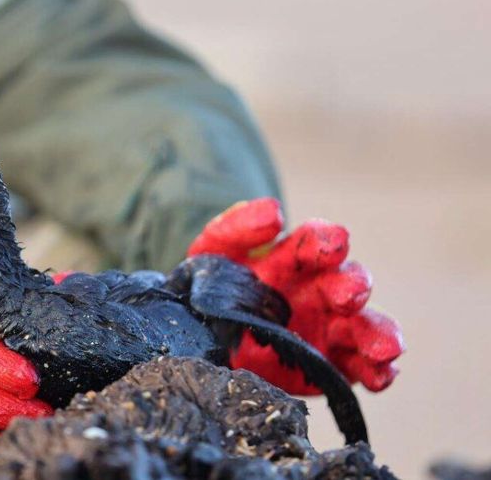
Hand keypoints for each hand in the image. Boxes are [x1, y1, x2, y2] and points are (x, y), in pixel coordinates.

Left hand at [187, 198, 404, 393]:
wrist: (204, 332)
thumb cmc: (215, 282)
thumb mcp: (217, 249)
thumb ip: (239, 227)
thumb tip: (274, 213)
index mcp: (297, 258)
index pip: (318, 242)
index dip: (326, 240)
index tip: (332, 243)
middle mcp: (321, 291)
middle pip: (349, 283)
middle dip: (352, 286)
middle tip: (349, 293)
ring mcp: (329, 329)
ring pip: (364, 328)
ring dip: (377, 334)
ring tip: (385, 347)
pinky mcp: (330, 366)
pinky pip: (360, 369)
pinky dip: (377, 373)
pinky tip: (381, 376)